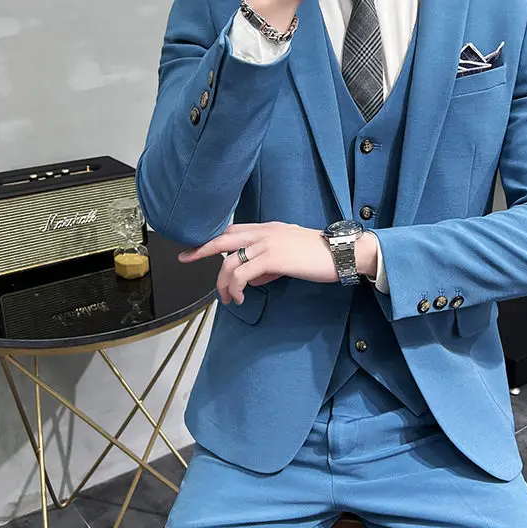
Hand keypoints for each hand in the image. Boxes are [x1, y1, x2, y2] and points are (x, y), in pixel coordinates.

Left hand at [177, 221, 377, 304]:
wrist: (341, 253)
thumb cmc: (319, 256)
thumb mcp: (290, 255)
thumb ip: (269, 264)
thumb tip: (253, 279)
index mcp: (268, 228)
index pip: (233, 230)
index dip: (213, 238)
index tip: (196, 247)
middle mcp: (264, 232)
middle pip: (223, 238)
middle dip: (201, 249)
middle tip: (185, 258)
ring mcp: (267, 244)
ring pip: (230, 262)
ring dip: (223, 284)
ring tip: (228, 299)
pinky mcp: (273, 258)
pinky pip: (243, 274)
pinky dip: (237, 288)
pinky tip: (241, 298)